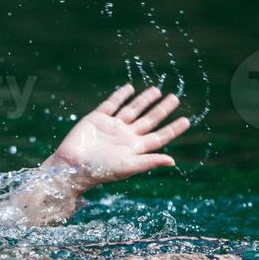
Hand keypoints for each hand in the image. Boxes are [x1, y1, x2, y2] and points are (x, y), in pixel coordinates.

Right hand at [43, 84, 190, 190]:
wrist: (72, 166)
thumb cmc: (100, 170)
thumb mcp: (127, 166)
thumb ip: (149, 161)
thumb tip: (172, 161)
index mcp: (134, 149)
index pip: (158, 137)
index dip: (172, 129)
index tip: (186, 120)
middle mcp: (125, 136)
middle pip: (148, 120)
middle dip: (162, 110)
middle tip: (175, 98)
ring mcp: (111, 126)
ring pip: (132, 110)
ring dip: (144, 100)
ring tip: (157, 90)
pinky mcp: (97, 119)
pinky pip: (112, 104)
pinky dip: (120, 96)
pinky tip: (130, 88)